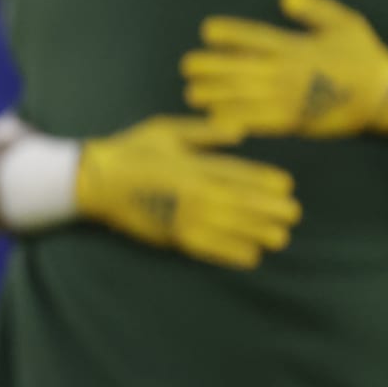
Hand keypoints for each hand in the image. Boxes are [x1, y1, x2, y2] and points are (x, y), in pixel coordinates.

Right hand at [75, 116, 299, 269]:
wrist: (94, 180)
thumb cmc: (131, 150)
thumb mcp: (165, 130)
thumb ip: (203, 132)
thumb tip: (239, 132)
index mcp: (193, 164)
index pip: (237, 173)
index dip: (264, 181)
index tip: (286, 186)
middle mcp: (193, 191)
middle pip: (240, 202)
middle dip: (270, 210)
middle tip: (293, 215)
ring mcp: (183, 216)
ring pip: (230, 227)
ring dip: (257, 233)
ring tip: (279, 237)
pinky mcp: (172, 236)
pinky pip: (208, 247)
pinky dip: (230, 253)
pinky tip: (251, 256)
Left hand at [181, 0, 387, 138]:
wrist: (384, 96)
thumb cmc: (361, 56)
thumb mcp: (344, 23)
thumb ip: (314, 8)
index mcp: (294, 46)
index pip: (253, 36)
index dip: (228, 33)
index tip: (207, 31)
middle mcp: (285, 72)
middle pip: (236, 68)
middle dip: (208, 67)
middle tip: (188, 66)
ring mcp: (287, 98)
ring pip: (239, 96)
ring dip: (212, 94)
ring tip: (192, 92)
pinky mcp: (292, 121)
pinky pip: (256, 122)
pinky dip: (234, 120)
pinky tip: (214, 118)